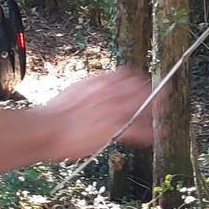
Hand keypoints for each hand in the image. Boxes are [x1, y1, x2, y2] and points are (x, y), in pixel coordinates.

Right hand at [38, 68, 152, 160]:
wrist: (46, 128)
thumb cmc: (53, 114)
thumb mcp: (74, 91)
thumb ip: (90, 89)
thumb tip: (96, 88)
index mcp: (100, 81)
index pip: (128, 74)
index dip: (138, 80)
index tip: (142, 83)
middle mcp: (111, 92)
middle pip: (141, 87)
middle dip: (152, 92)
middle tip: (160, 96)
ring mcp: (115, 110)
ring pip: (144, 106)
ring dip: (155, 109)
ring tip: (161, 112)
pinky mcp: (115, 128)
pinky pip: (140, 130)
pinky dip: (149, 132)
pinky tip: (154, 134)